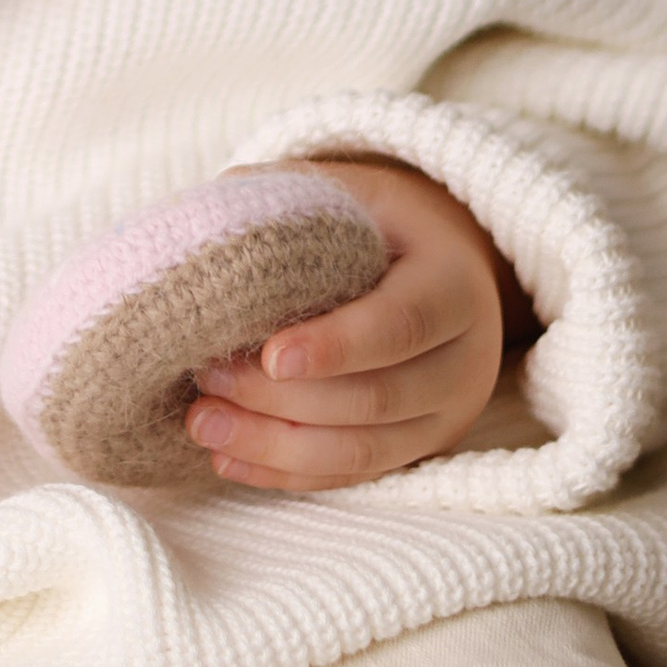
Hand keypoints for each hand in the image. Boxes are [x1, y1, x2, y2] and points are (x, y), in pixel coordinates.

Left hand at [184, 156, 521, 492]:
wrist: (438, 262)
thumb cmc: (378, 220)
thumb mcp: (348, 192)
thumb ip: (286, 202)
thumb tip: (208, 229)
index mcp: (455, 285)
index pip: (402, 325)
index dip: (337, 346)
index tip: (269, 354)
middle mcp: (464, 361)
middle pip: (375, 398)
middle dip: (283, 398)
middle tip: (208, 375)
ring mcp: (445, 416)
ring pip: (361, 451)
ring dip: (274, 443)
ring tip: (203, 422)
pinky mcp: (416, 450)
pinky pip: (351, 475)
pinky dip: (286, 472)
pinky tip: (228, 458)